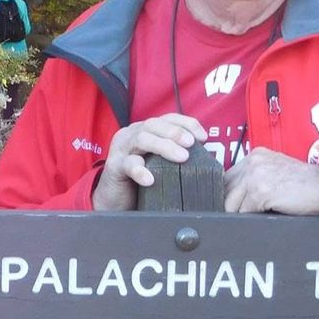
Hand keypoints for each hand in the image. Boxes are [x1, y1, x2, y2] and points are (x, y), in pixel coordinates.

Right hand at [92, 113, 206, 209]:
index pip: (167, 118)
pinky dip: (140, 171)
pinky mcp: (113, 167)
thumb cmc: (140, 180)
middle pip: (153, 125)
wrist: (113, 200)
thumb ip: (173, 155)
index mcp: (144, 131)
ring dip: (163, 146)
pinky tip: (150, 180)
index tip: (203, 137)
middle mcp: (131, 135)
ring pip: (142, 140)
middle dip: (175, 132)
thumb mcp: (158, 163)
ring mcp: (120, 149)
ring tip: (181, 157)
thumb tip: (205, 155)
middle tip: (192, 144)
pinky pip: (128, 165)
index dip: (186, 123)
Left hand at [224, 147, 318, 214]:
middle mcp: (252, 162)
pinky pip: (244, 213)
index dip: (231, 195)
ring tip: (265, 210)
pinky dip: (254, 218)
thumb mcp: (276, 171)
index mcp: (254, 156)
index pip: (226, 179)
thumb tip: (231, 197)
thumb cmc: (305, 183)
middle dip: (235, 205)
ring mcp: (255, 176)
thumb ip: (254, 177)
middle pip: (226, 192)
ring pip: (231, 205)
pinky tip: (271, 211)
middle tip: (255, 209)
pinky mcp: (260, 192)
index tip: (240, 203)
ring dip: (244, 213)